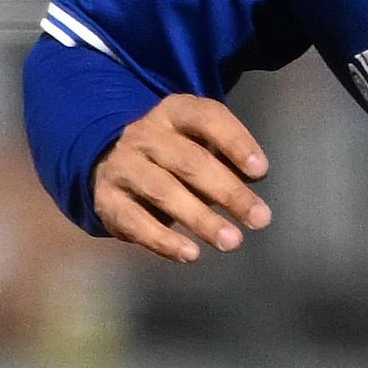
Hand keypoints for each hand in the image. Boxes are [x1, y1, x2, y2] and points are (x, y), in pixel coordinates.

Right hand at [89, 91, 269, 259]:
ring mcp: (122, 166)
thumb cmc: (172, 156)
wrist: (110, 164)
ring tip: (231, 241)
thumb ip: (226, 155)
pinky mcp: (107, 200)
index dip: (235, 142)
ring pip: (163, 191)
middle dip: (228, 192)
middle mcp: (145, 134)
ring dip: (201, 219)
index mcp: (174, 113)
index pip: (206, 118)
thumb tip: (254, 176)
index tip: (261, 171)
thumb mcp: (198, 143)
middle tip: (259, 219)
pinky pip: (135, 221)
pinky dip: (164, 241)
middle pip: (189, 161)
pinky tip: (191, 254)